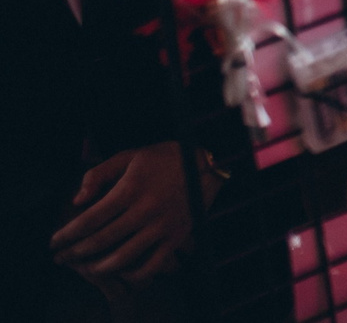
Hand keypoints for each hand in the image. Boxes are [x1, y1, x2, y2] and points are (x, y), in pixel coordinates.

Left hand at [51, 142, 197, 282]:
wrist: (206, 164)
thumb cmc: (163, 158)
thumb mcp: (129, 156)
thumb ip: (99, 174)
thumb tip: (77, 201)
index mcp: (131, 188)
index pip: (90, 219)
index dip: (67, 234)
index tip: (54, 242)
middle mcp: (146, 209)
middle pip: (101, 241)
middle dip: (75, 253)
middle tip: (62, 258)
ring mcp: (163, 226)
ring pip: (123, 258)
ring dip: (98, 267)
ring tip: (86, 267)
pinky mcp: (177, 237)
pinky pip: (152, 266)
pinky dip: (133, 276)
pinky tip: (121, 272)